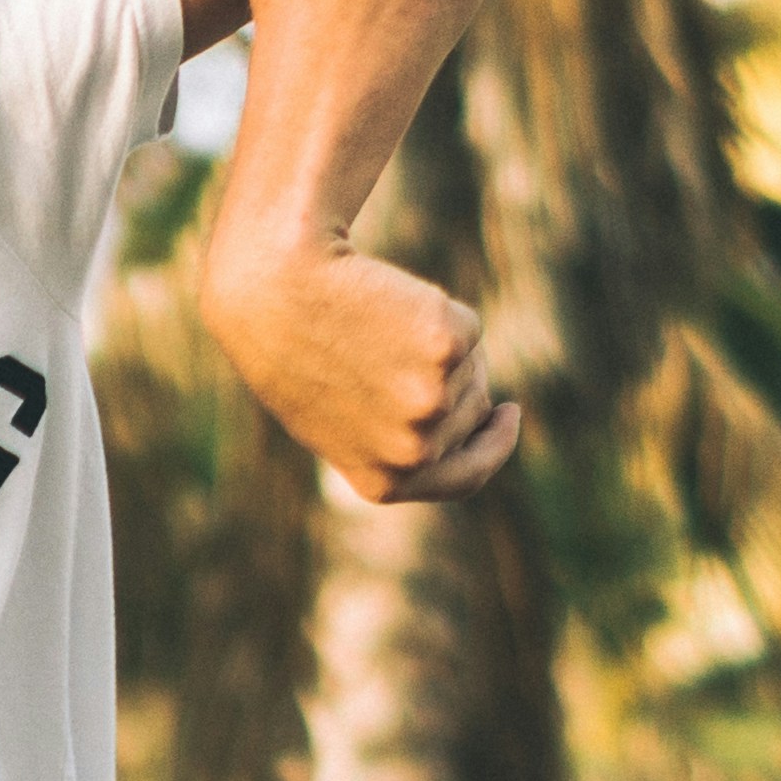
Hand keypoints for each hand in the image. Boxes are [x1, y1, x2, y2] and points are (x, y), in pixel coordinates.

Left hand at [202, 220, 517, 506]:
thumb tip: (449, 416)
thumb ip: (393, 436)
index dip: (493, 446)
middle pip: (474, 412)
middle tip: (392, 347)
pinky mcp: (448, 346)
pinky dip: (438, 309)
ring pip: (473, 366)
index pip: (465, 477)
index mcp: (386, 482)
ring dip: (439, 344)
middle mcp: (415, 450)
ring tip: (377, 331)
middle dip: (453, 379)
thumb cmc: (296, 356)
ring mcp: (434, 401)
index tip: (506, 413)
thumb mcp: (340, 419)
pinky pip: (467, 326)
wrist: (275, 298)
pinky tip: (390, 306)